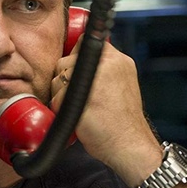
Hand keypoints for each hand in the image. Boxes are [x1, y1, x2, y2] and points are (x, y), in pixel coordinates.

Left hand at [50, 38, 161, 187]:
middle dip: (64, 79)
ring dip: (61, 94)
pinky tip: (78, 118)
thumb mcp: (122, 82)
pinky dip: (61, 110)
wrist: (131, 145)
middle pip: (64, 60)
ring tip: (81, 108)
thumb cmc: (122, 121)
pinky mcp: (80, 97)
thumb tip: (77, 56)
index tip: (76, 72)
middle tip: (81, 97)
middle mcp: (107, 65)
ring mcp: (93, 80)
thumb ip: (104, 68)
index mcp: (118, 60)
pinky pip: (56, 98)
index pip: (85, 42)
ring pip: (57, 79)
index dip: (74, 57)